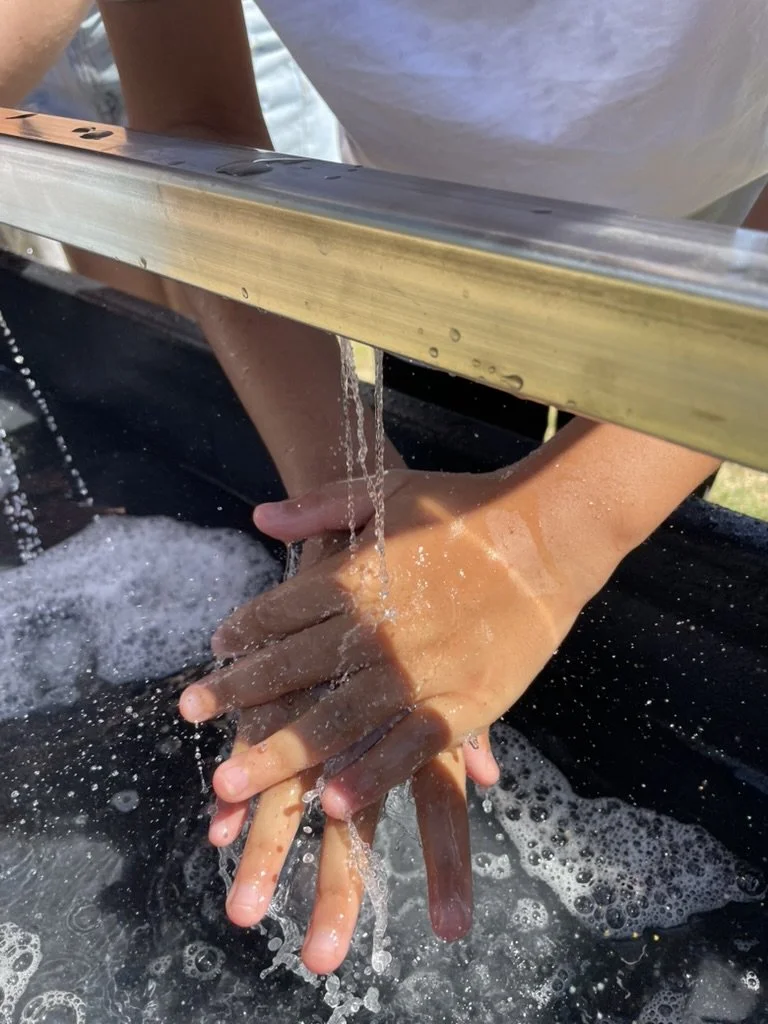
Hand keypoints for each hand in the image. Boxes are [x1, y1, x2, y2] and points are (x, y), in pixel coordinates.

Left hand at [183, 461, 617, 959]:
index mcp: (357, 575)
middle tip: (190, 717)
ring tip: (231, 783)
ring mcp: (420, 670)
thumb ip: (321, 507)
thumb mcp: (387, 490)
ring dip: (282, 752)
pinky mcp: (464, 702)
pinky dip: (371, 775)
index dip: (245, 632)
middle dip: (238, 696)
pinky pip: (408, 747)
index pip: (282, 610)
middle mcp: (379, 628)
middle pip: (294, 670)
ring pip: (338, 719)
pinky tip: (334, 802)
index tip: (218, 648)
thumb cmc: (466, 510)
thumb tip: (259, 517)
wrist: (549, 534)